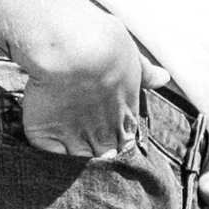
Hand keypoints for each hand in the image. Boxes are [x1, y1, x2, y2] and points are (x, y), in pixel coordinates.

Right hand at [16, 0, 143, 160]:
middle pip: (105, 159)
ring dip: (77, 166)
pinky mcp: (45, 134)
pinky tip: (48, 155)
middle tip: (93, 152)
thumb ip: (143, 72)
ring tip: (71, 161)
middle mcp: (102, 131)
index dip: (120, 145)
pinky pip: (49, 157)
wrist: (71, 47)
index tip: (114, 140)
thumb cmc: (103, 43)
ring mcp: (74, 135)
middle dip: (102, 160)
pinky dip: (49, 159)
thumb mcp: (130, 53)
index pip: (126, 144)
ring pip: (79, 165)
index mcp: (125, 114)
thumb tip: (164, 78)